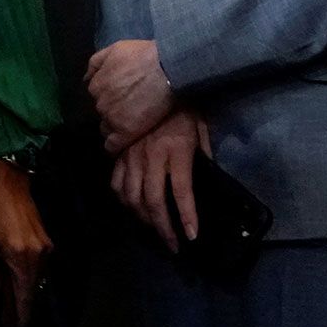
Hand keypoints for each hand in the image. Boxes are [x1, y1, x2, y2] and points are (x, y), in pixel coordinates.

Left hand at [0, 159, 51, 326]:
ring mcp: (46, 250)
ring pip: (36, 281)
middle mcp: (38, 257)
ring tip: (10, 307)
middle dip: (20, 310)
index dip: (18, 318)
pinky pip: (38, 268)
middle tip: (11, 326)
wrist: (7, 181)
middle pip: (32, 293)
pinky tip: (16, 283)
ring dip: (23, 294)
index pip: (22, 299)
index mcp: (19, 258)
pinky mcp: (47, 244)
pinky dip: (27, 278)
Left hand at [86, 38, 175, 150]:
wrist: (165, 70)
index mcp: (96, 85)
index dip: (108, 98)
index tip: (119, 99)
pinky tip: (119, 147)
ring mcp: (112, 118)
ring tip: (128, 126)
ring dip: (114, 127)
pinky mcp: (126, 132)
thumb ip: (96, 63)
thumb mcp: (114, 50)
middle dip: (111, 112)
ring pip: (106, 127)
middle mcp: (100, 103)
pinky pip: (113, 145)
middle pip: (102, 112)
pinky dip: (114, 147)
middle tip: (127, 111)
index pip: (97, 96)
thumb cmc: (142, 56)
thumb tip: (86, 78)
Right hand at [109, 109, 212, 252]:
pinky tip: (131, 207)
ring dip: (143, 218)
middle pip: (154, 200)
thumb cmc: (182, 104)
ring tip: (154, 230)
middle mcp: (152, 156)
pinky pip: (115, 180)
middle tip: (172, 245)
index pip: (182, 192)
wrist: (154, 80)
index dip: (187, 217)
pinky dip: (122, 198)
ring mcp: (132, 155)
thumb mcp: (201, 126)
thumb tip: (211, 175)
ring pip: (132, 195)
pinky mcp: (120, 151)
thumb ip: (205, 152)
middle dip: (163, 227)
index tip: (191, 236)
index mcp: (176, 151)